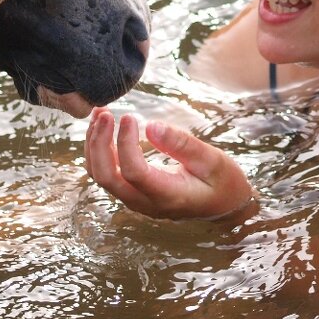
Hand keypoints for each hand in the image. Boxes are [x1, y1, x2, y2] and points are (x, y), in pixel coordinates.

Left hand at [84, 108, 256, 221]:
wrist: (224, 206)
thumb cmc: (222, 181)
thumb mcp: (212, 160)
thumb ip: (183, 144)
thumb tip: (151, 125)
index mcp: (168, 196)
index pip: (134, 172)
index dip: (125, 143)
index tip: (129, 116)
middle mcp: (146, 203)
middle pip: (106, 178)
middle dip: (99, 143)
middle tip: (104, 112)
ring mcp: (136, 200)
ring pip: (100, 176)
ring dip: (94, 144)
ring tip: (99, 113)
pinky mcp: (132, 192)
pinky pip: (105, 174)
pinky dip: (98, 150)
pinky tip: (103, 127)